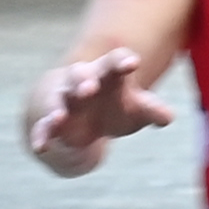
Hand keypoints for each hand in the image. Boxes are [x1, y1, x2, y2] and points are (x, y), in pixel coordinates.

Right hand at [27, 48, 171, 173]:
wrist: (79, 117)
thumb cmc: (113, 106)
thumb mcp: (136, 109)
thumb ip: (152, 110)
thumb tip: (167, 117)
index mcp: (108, 74)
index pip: (114, 61)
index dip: (122, 61)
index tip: (132, 62)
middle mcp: (82, 83)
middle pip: (81, 75)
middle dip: (84, 80)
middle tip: (90, 88)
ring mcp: (64, 101)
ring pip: (59, 99)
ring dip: (58, 107)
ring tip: (61, 116)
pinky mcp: (51, 123)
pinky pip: (43, 128)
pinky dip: (41, 136)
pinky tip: (41, 147)